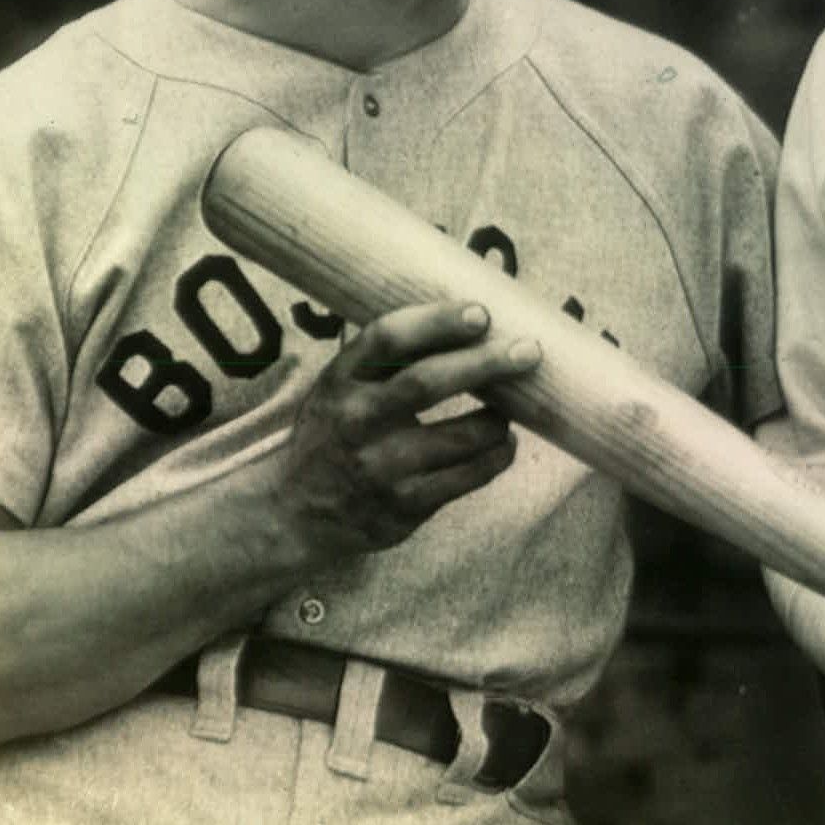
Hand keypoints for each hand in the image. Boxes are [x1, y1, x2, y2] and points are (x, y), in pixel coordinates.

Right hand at [275, 302, 541, 559]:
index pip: (386, 339)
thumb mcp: (342, 385)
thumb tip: (472, 316)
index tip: (481, 313)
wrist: (294, 511)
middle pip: (428, 382)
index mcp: (340, 379)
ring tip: (514, 407)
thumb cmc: (338, 430)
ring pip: (461, 437)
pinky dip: (496, 456)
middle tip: (529, 350)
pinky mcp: (402, 507)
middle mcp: (356, 420)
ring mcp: (379, 467)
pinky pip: (467, 478)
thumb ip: (389, 357)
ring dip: (498, 419)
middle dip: (486, 363)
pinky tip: (504, 444)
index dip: (436, 321)